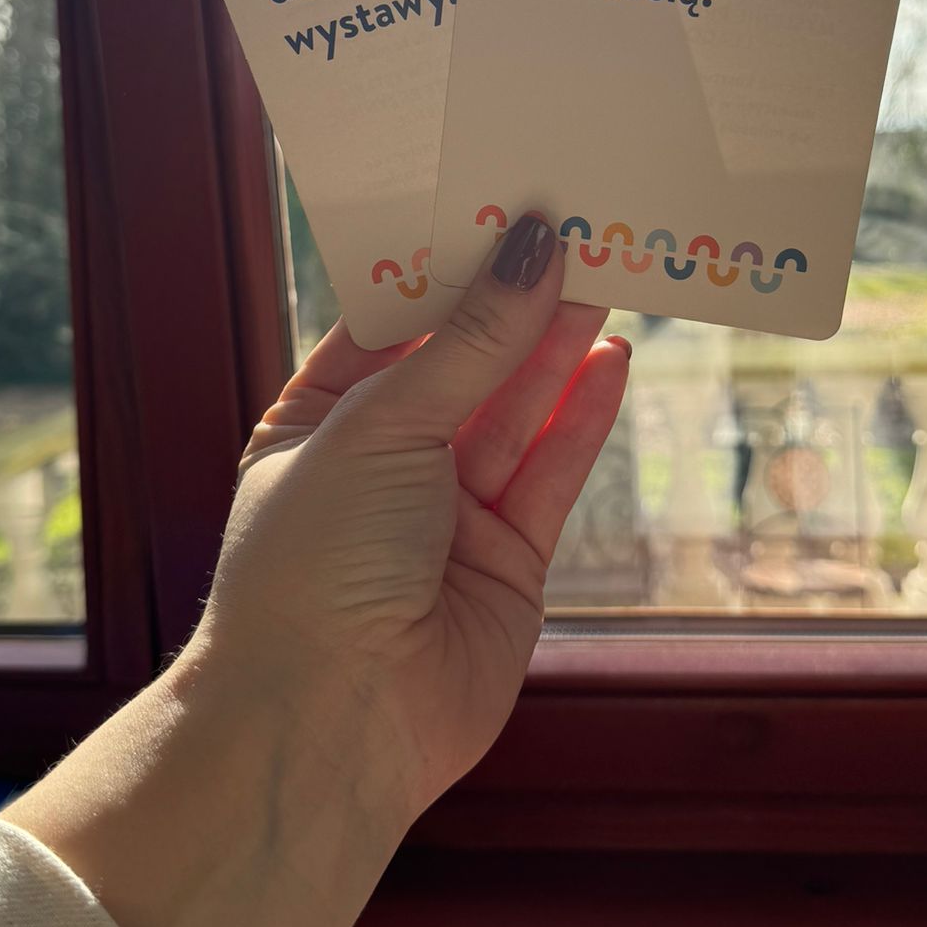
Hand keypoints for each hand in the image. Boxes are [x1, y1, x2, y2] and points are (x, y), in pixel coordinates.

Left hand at [5, 213, 628, 926]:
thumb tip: (530, 247)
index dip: (444, 266)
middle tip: (574, 224)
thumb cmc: (317, 564)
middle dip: (512, 299)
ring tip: (607, 271)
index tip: (498, 201)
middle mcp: (380, 461)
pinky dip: (581, 417)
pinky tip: (612, 358)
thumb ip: (471, 344)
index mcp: (314, 419)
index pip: (388, 323)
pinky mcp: (508, 561)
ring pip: (514, 410)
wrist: (331, 724)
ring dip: (556, 346)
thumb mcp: (381, 428)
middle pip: (462, 362)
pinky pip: (551, 471)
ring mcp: (446, 513)